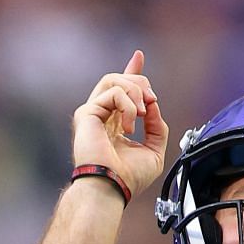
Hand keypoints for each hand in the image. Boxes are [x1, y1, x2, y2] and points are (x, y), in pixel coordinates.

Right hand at [72, 50, 169, 197]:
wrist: (112, 187)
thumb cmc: (128, 178)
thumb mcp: (154, 151)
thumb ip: (157, 127)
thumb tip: (153, 105)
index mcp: (114, 124)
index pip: (121, 91)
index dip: (131, 72)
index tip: (138, 56)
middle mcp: (101, 116)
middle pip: (118, 79)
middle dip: (141, 83)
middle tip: (151, 103)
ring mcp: (91, 113)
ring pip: (113, 79)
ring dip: (135, 92)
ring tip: (141, 114)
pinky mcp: (87, 113)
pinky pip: (114, 93)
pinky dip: (129, 106)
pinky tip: (129, 126)